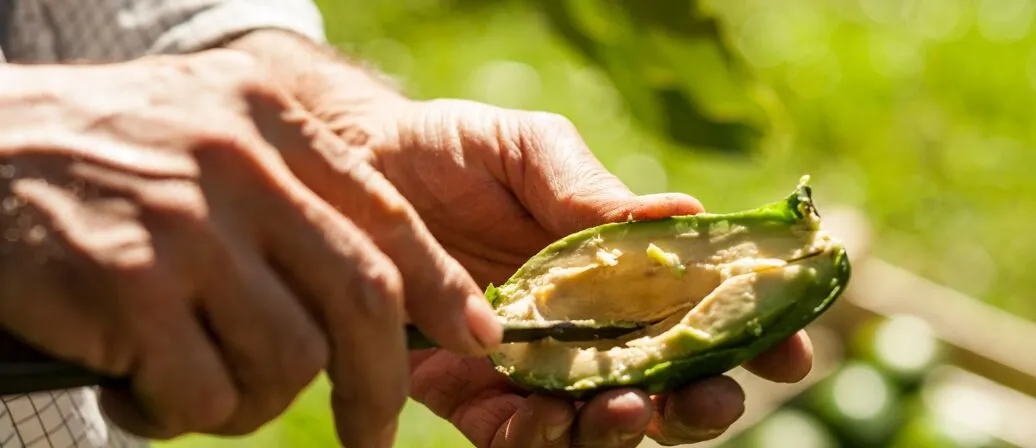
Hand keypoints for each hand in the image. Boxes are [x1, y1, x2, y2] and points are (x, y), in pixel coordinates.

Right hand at [0, 52, 499, 445]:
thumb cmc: (99, 153)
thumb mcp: (208, 130)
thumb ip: (290, 189)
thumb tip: (381, 284)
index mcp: (269, 125)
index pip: (385, 218)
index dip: (442, 288)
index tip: (476, 336)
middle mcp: (238, 168)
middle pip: (358, 299)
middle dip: (379, 386)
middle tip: (374, 435)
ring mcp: (184, 228)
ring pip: (286, 360)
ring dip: (254, 403)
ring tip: (201, 390)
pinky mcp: (127, 287)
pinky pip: (203, 392)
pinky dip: (181, 413)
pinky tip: (139, 391)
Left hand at [307, 97, 813, 446]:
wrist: (354, 164)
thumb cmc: (456, 149)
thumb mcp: (532, 150)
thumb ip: (594, 192)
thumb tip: (688, 212)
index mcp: (616, 272)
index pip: (697, 315)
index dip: (750, 337)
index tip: (790, 350)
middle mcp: (584, 329)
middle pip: (662, 386)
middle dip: (696, 404)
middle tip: (706, 398)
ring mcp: (529, 367)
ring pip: (594, 425)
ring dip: (620, 429)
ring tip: (624, 408)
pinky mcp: (466, 392)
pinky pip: (510, 437)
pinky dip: (533, 441)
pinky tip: (541, 421)